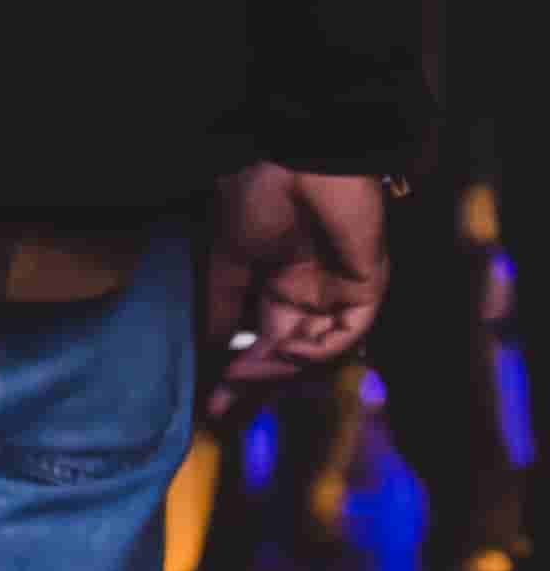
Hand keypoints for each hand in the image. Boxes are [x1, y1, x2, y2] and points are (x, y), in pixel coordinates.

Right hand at [205, 164, 392, 410]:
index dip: (236, 372)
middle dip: (257, 385)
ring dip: (280, 369)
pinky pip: (345, 333)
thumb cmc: (253, 196)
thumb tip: (204, 354)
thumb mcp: (225, 259)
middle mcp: (309, 294)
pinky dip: (317, 349)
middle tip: (224, 412)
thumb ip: (221, 308)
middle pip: (287, 356)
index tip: (207, 404)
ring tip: (243, 377)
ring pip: (314, 351)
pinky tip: (287, 351)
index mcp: (276, 284)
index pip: (260, 341)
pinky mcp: (366, 287)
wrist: (294, 157)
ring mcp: (338, 292)